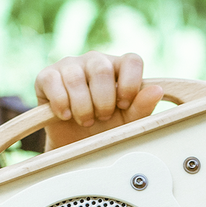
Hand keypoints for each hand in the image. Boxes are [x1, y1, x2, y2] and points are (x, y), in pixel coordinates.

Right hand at [34, 51, 162, 149]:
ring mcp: (70, 65)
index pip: (132, 60)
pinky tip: (66, 115)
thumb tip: (158, 91)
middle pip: (102, 69)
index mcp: (119, 68)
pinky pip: (52, 82)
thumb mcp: (126, 122)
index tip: (124, 106)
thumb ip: (142, 107)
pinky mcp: (47, 76)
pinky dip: (61, 103)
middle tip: (103, 117)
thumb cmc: (104, 129)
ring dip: (82, 107)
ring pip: (76, 77)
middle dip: (104, 101)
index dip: (131, 84)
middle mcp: (95, 61)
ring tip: (85, 120)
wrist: (74, 145)